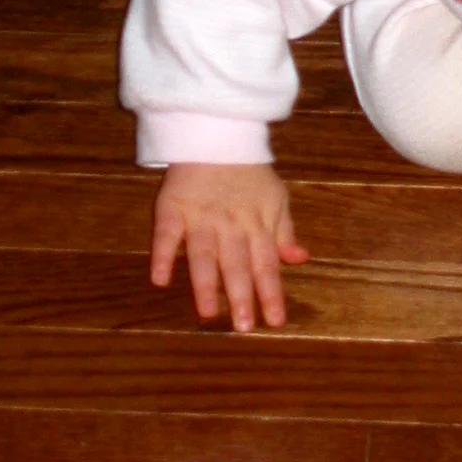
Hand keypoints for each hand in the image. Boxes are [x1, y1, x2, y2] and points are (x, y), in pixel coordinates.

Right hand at [150, 162, 308, 331]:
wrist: (216, 135)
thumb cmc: (249, 173)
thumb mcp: (276, 199)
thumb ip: (284, 232)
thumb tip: (301, 259)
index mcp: (257, 224)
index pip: (266, 264)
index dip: (271, 293)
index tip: (276, 322)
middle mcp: (230, 225)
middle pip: (237, 263)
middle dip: (241, 295)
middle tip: (243, 327)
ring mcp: (200, 217)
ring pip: (204, 253)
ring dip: (205, 283)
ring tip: (206, 312)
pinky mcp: (172, 208)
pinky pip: (166, 234)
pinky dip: (162, 255)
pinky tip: (160, 279)